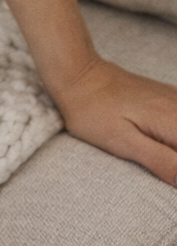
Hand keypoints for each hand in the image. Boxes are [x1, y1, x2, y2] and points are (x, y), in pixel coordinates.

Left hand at [55, 55, 176, 185]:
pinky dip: (174, 138)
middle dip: (174, 160)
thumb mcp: (122, 142)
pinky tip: (163, 145)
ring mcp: (175, 99)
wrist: (78, 72)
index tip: (167, 173)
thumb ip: (162, 162)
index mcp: (174, 122)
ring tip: (152, 154)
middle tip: (154, 162)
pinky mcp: (168, 97)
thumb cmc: (93, 111)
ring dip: (173, 149)